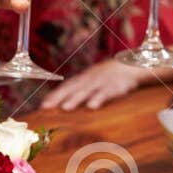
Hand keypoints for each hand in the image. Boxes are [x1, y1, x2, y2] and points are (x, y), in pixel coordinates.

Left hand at [39, 57, 160, 109]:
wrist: (130, 65)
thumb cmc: (108, 76)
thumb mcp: (92, 79)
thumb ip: (79, 89)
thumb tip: (63, 102)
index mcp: (84, 79)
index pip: (66, 87)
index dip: (54, 95)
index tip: (43, 106)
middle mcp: (90, 79)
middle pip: (72, 88)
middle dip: (59, 97)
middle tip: (47, 107)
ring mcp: (101, 82)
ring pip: (87, 91)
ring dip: (76, 98)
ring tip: (65, 107)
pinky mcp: (115, 86)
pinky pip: (106, 93)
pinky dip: (99, 98)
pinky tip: (92, 106)